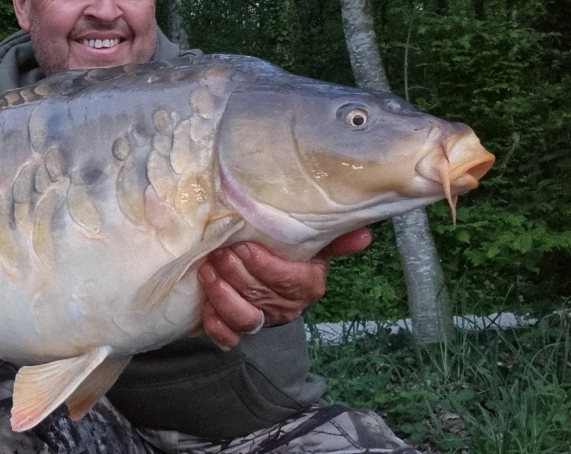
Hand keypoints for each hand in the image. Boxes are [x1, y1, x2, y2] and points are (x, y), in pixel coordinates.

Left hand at [196, 228, 371, 348]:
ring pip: (244, 318)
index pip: (288, 280)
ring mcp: (264, 321)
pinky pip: (227, 337)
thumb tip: (365, 234)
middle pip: (260, 295)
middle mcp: (288, 307)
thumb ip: (336, 239)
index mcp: (308, 285)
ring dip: (222, 295)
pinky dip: (215, 325)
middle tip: (218, 252)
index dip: (263, 265)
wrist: (275, 280)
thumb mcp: (315, 244)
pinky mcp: (239, 331)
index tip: (242, 246)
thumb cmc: (293, 256)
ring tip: (207, 270)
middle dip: (235, 273)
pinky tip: (205, 306)